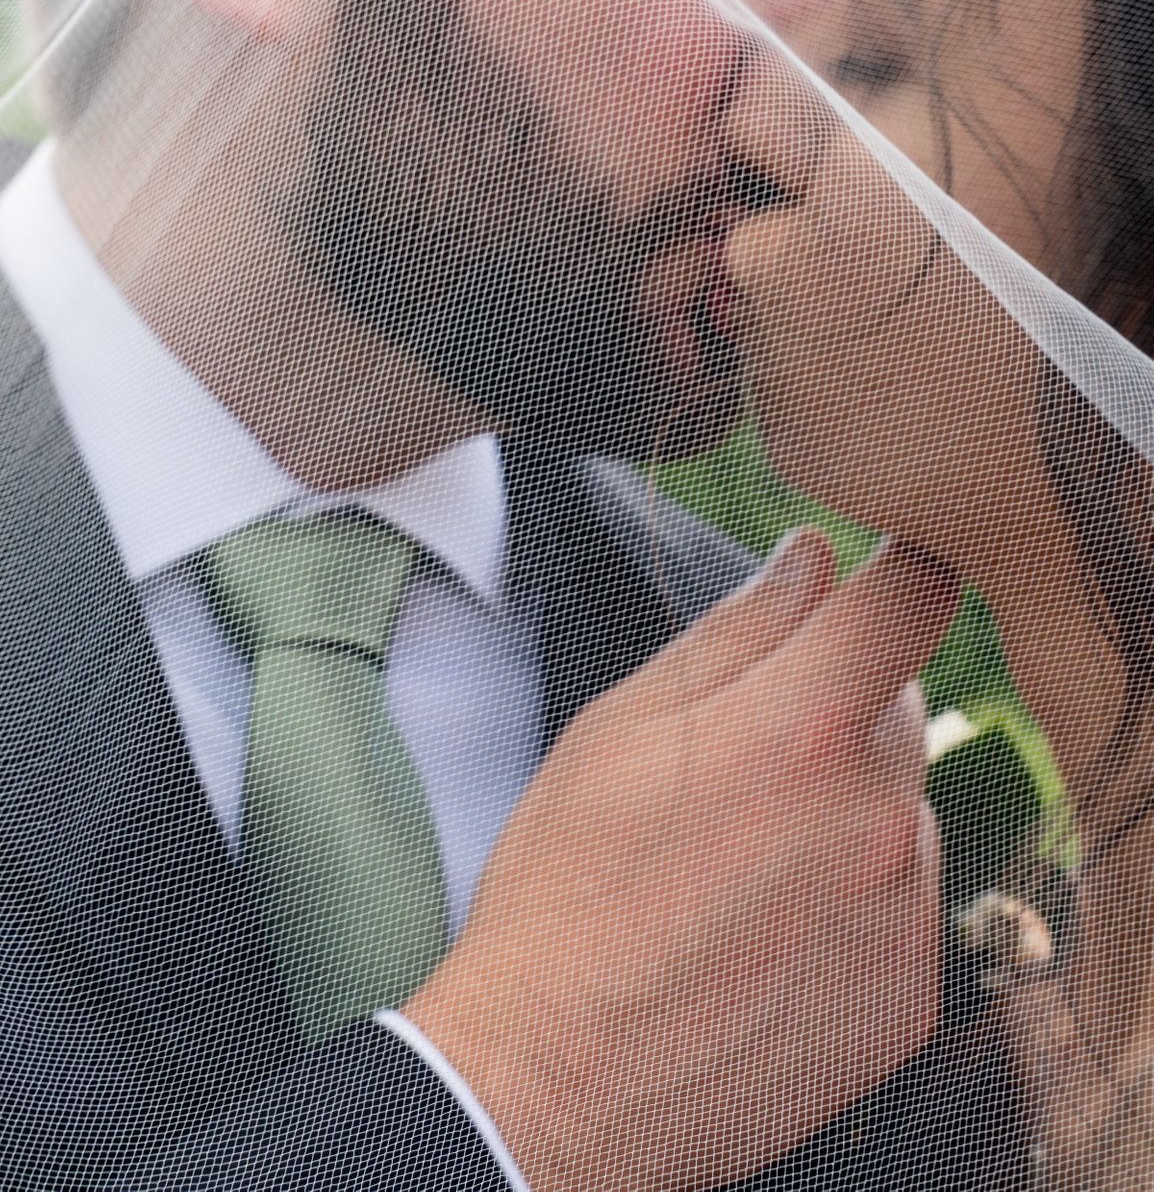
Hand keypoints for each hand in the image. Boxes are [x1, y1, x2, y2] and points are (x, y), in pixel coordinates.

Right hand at [405, 530, 957, 1191]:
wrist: (554, 1084)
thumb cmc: (567, 886)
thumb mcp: (623, 727)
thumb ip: (736, 629)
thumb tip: (813, 554)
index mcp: (804, 729)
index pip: (915, 597)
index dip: (899, 572)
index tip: (874, 584)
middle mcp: (880, 816)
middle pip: (902, 706)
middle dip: (838, 708)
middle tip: (740, 766)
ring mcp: (906, 915)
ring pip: (905, 807)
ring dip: (850, 808)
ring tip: (743, 867)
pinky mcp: (911, 997)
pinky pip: (908, 905)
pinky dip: (859, 900)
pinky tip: (770, 933)